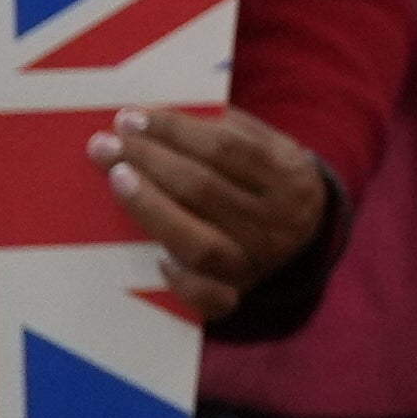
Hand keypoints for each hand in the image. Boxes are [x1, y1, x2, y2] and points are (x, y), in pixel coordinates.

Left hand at [84, 106, 329, 321]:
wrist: (309, 228)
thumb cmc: (268, 174)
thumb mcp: (268, 143)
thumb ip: (228, 128)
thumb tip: (160, 118)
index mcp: (290, 175)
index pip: (225, 148)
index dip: (175, 131)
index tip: (131, 118)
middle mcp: (278, 222)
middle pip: (205, 190)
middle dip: (150, 162)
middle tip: (107, 144)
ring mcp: (257, 262)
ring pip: (199, 243)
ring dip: (151, 207)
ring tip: (117, 178)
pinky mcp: (239, 294)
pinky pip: (208, 299)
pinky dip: (180, 280)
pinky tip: (154, 256)